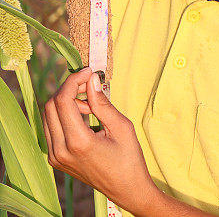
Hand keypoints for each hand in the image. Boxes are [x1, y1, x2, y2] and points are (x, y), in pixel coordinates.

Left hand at [43, 67, 157, 213]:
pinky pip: (52, 128)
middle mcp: (60, 150)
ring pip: (48, 116)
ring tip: (90, 101)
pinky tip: (84, 115)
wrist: (126, 189)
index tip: (88, 71)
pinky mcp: (55, 159)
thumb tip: (92, 79)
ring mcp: (55, 156)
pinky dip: (64, 115)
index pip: (62, 101)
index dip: (73, 81)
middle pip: (50, 106)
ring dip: (66, 102)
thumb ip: (102, 103)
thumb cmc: (130, 158)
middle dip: (68, 88)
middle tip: (89, 82)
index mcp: (78, 142)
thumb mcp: (122, 127)